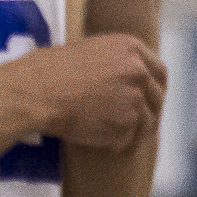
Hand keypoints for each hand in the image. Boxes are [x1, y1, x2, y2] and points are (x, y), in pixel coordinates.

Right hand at [21, 34, 166, 152]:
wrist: (37, 92)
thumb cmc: (50, 72)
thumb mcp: (89, 52)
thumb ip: (113, 62)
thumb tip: (119, 80)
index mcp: (131, 49)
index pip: (158, 72)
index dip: (155, 89)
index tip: (149, 100)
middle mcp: (138, 72)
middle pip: (157, 97)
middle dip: (150, 112)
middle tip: (141, 125)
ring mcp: (134, 98)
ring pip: (147, 122)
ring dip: (137, 133)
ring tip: (123, 142)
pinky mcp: (125, 123)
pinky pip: (128, 139)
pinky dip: (120, 144)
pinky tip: (109, 146)